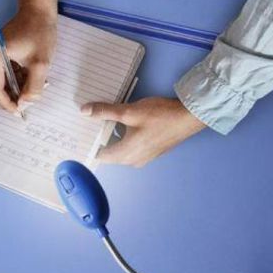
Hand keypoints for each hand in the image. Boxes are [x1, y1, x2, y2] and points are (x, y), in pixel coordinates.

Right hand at [0, 0, 57, 112]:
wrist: (38, 11)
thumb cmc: (40, 32)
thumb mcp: (41, 64)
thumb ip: (33, 88)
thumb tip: (25, 104)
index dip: (7, 104)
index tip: (20, 112)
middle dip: (10, 97)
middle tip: (27, 104)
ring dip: (14, 89)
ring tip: (32, 88)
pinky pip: (1, 74)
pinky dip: (14, 80)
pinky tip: (28, 78)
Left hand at [82, 97, 205, 166]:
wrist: (188, 117)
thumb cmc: (160, 115)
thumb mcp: (129, 111)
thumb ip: (106, 112)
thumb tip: (84, 111)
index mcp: (126, 154)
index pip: (100, 155)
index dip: (91, 143)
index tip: (85, 130)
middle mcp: (133, 160)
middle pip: (110, 152)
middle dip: (102, 137)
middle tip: (95, 120)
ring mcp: (144, 158)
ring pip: (122, 149)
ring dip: (115, 136)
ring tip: (110, 118)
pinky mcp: (152, 152)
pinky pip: (133, 147)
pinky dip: (127, 137)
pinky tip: (128, 122)